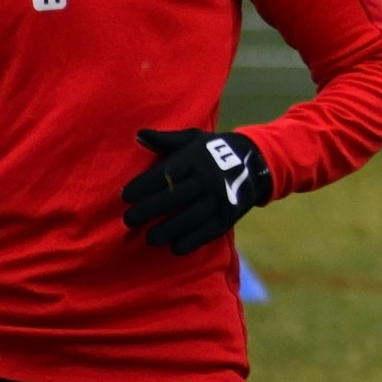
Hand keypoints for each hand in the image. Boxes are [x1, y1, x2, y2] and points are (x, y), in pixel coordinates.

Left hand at [122, 128, 271, 254]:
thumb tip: (139, 134)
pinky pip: (209, 231)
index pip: (165, 173)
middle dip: (148, 210)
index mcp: (195, 158)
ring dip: (167, 230)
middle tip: (129, 220)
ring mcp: (220, 198)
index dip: (143, 186)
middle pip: (174, 197)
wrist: (255, 161)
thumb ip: (166, 140)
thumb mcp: (194, 139)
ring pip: (190, 217)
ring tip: (150, 239)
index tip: (126, 197)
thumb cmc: (214, 150)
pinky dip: (192, 241)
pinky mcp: (229, 215)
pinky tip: (175, 247)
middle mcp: (207, 178)